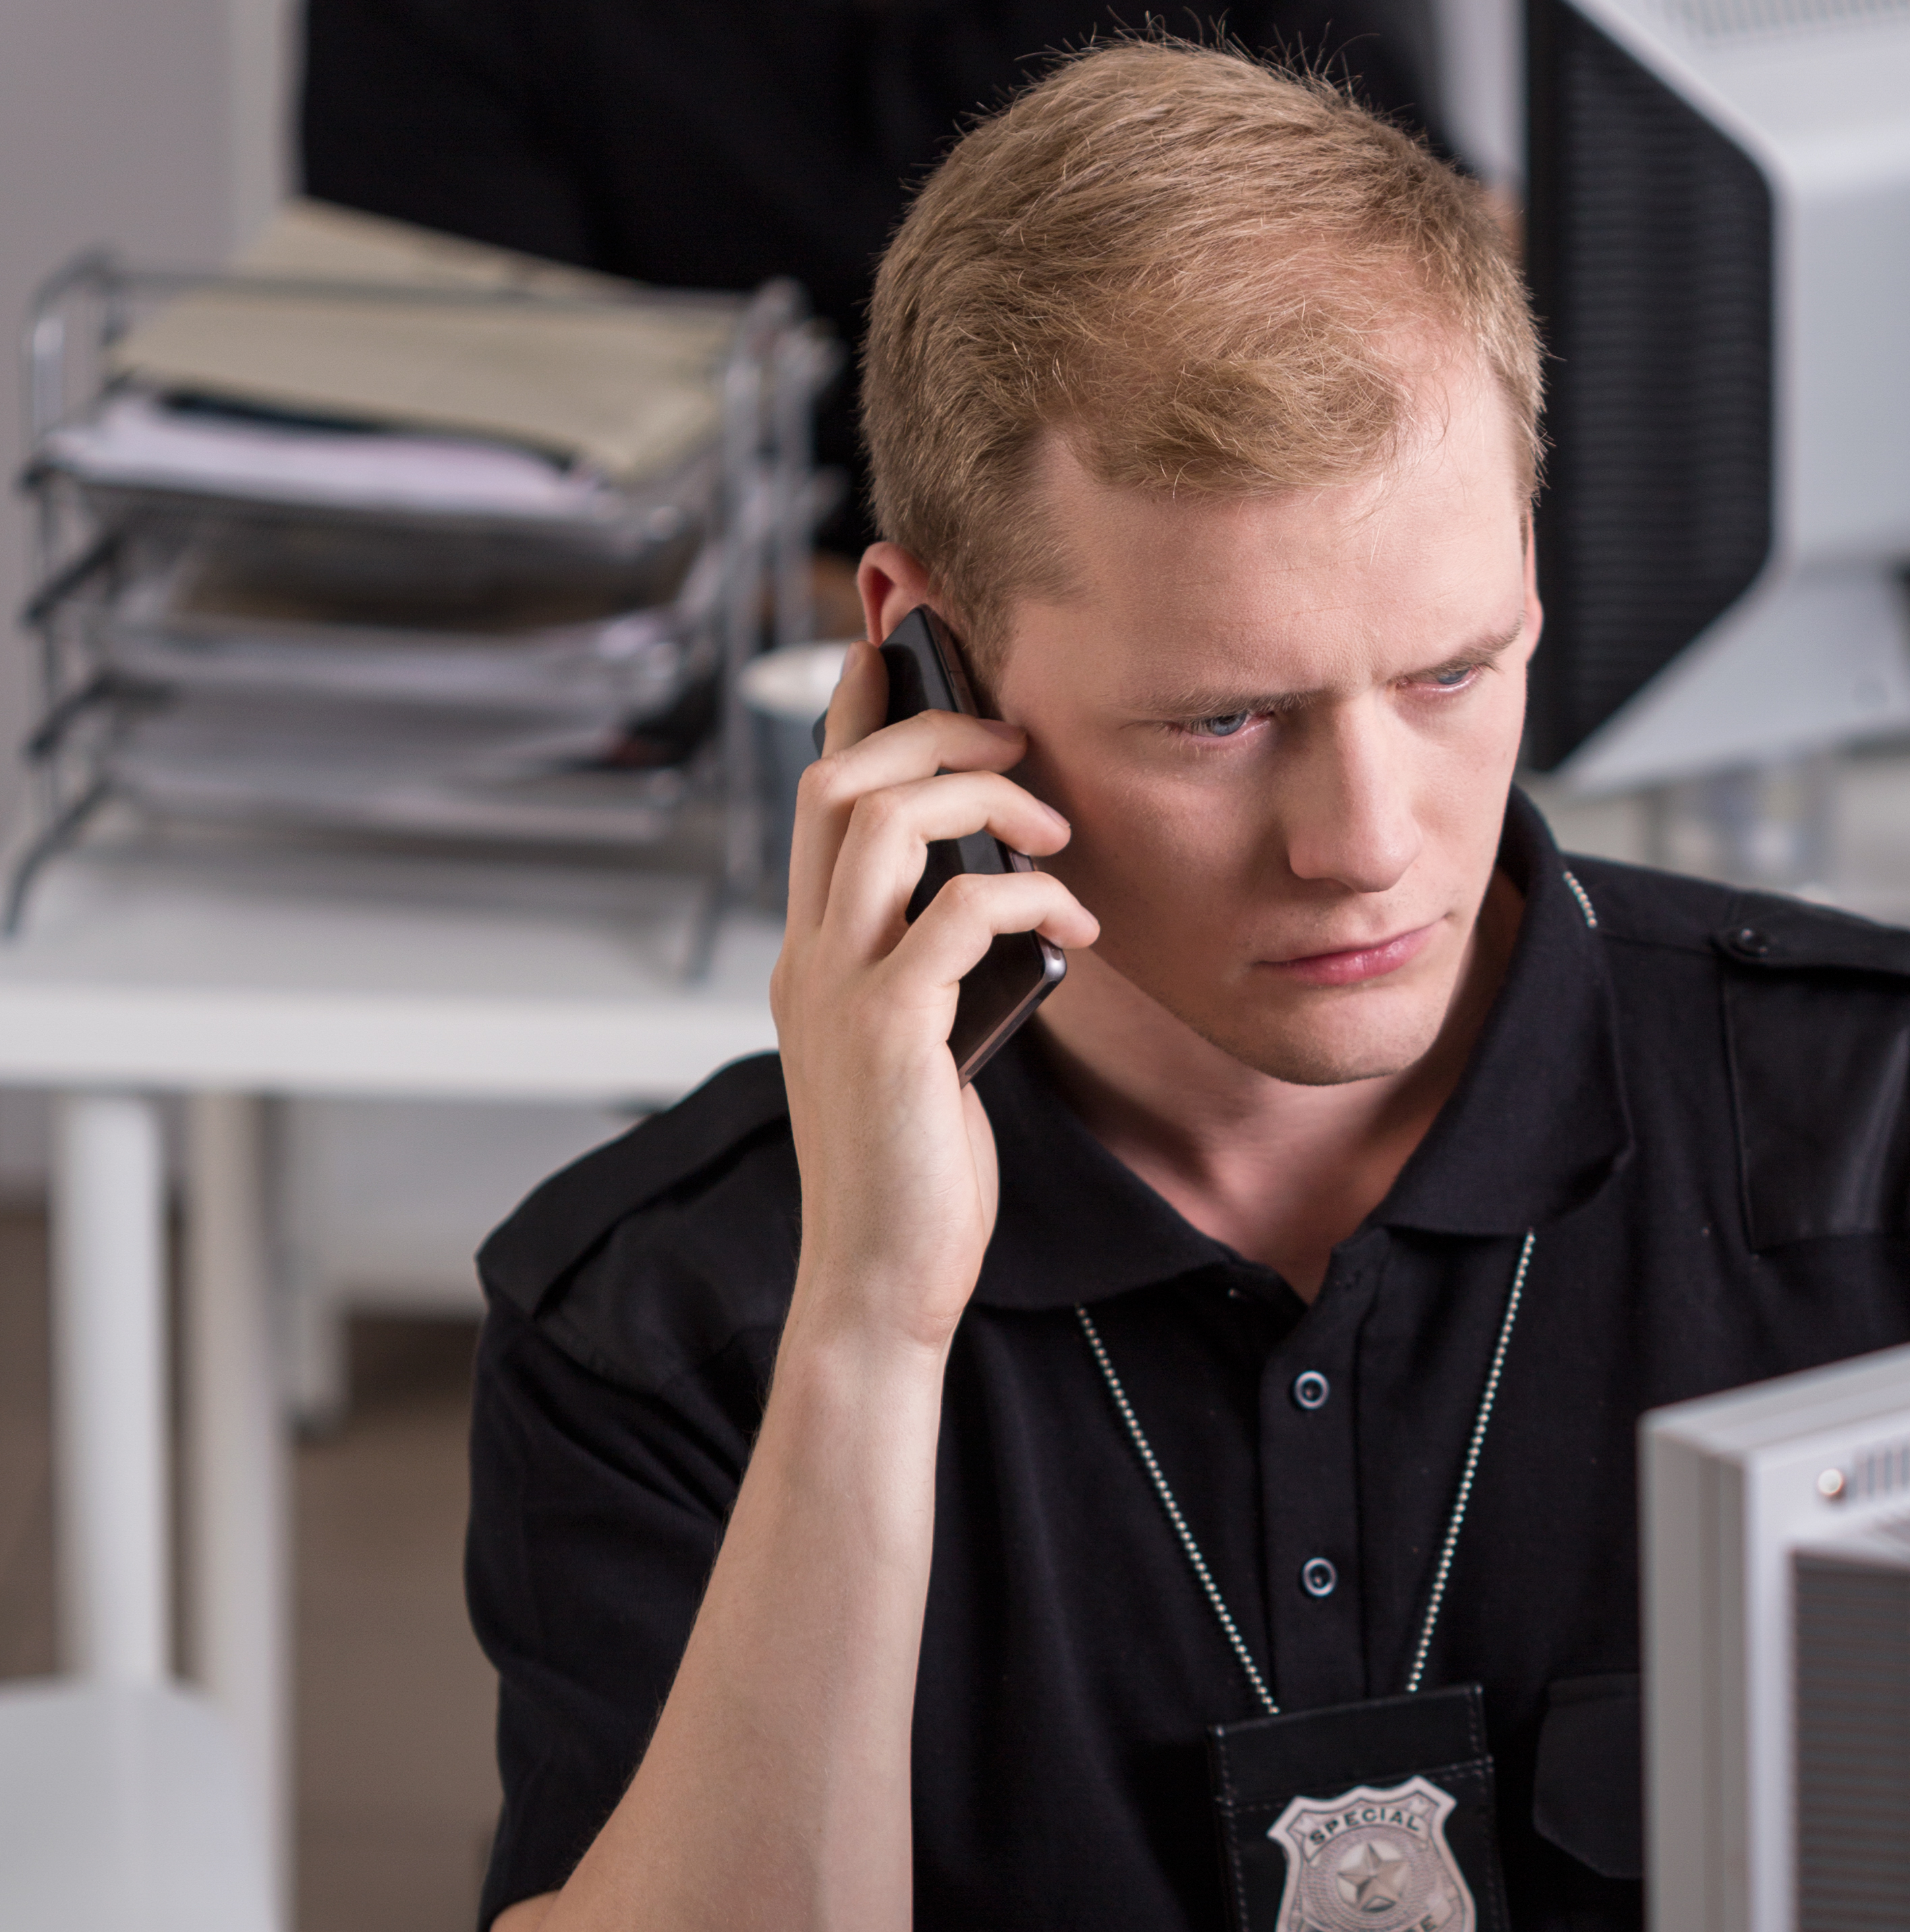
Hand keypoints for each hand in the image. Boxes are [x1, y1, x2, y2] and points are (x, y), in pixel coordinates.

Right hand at [769, 640, 1097, 1357]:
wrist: (881, 1282)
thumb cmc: (916, 1175)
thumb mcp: (924, 1047)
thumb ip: (938, 971)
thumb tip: (1002, 903)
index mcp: (814, 957)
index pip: (818, 798)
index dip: (858, 710)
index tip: (902, 649)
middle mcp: (810, 959)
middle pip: (840, 779)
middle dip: (931, 729)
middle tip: (1016, 736)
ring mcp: (840, 991)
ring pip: (881, 820)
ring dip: (982, 799)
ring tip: (1056, 833)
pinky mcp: (891, 1030)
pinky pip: (959, 911)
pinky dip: (1027, 897)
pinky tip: (1077, 932)